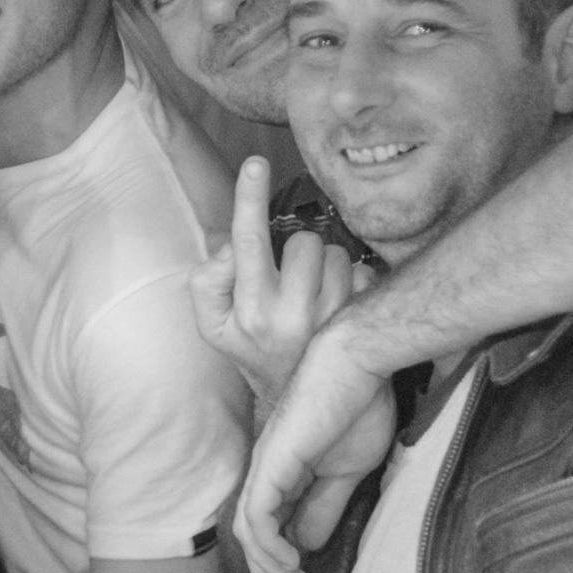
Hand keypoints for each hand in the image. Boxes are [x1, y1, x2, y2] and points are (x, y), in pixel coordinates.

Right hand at [191, 157, 367, 405]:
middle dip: (295, 251)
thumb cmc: (253, 351)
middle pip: (301, 241)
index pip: (246, 243)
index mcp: (246, 312)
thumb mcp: (213, 324)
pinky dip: (354, 282)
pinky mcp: (360, 324)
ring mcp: (328, 322)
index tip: (256, 162)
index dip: (249, 199)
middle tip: (289, 281)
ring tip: (314, 296)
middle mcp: (288, 318)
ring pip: (336, 253)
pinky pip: (364, 272)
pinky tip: (338, 307)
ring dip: (327, 266)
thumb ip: (208, 282)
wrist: (302, 410)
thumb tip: (231, 248)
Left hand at [232, 324, 394, 572]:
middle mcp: (266, 474)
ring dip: (270, 571)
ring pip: (250, 533)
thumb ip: (325, 507)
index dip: (280, 570)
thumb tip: (311, 546)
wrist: (358, 364)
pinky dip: (271, 548)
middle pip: (252, 539)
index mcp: (283, 475)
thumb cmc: (356, 408)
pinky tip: (293, 566)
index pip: (270, 532)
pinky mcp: (273, 464)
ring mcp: (266, 468)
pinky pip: (258, 518)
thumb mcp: (346, 472)